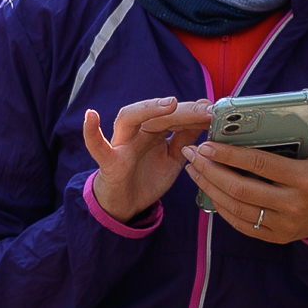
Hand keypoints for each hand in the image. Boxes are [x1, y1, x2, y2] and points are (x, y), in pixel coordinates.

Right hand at [82, 96, 211, 225]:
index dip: (194, 112)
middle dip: (182, 110)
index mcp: (154, 131)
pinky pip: (98, 147)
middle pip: (157, 114)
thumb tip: (205, 118)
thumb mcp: (173, 158)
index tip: (216, 110)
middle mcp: (136, 132)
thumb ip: (185, 139)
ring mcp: (121, 144)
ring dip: (148, 108)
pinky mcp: (109, 161)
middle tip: (206, 109)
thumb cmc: (147, 177)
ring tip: (170, 104)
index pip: (174, 116)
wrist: (125, 203)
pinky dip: (91, 132)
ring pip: (129, 119)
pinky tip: (91, 116)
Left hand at [182, 106, 307, 243]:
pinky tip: (209, 191)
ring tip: (194, 170)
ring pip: (236, 208)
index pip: (259, 164)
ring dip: (210, 189)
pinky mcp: (276, 237)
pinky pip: (242, 224)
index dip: (230, 154)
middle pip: (241, 189)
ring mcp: (284, 224)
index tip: (207, 144)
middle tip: (193, 154)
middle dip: (211, 171)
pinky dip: (222, 208)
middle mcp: (293, 204)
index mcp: (305, 179)